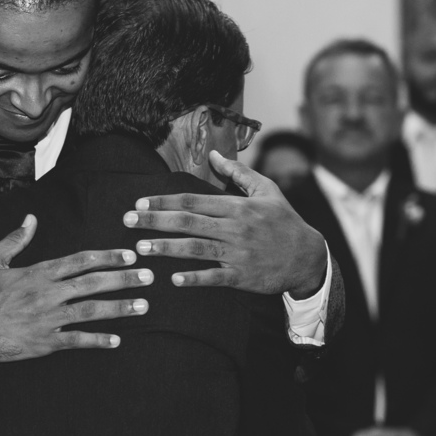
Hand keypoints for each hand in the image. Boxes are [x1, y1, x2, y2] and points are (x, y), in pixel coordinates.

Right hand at [0, 214, 153, 362]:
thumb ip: (14, 240)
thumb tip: (31, 219)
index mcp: (38, 273)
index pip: (80, 261)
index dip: (107, 257)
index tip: (129, 254)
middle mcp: (47, 294)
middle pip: (93, 283)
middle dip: (123, 278)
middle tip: (148, 276)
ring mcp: (47, 319)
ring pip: (91, 311)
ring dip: (119, 307)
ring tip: (143, 304)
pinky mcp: (43, 342)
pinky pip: (76, 340)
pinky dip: (97, 340)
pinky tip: (116, 340)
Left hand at [123, 151, 326, 297]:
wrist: (308, 256)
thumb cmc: (284, 220)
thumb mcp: (267, 190)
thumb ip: (238, 173)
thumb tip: (214, 156)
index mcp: (237, 206)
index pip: (193, 200)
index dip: (164, 201)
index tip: (141, 203)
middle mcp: (235, 228)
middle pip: (188, 222)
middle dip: (155, 221)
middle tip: (128, 221)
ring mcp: (238, 253)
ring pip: (196, 248)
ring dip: (166, 248)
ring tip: (142, 248)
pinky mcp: (242, 276)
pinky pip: (214, 277)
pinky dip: (194, 278)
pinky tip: (173, 278)